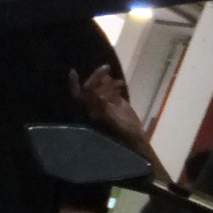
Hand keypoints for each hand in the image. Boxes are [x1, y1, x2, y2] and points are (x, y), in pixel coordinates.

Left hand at [69, 67, 168, 184]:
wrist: (138, 144)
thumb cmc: (128, 137)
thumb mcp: (116, 123)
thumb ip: (104, 110)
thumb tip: (95, 95)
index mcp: (92, 114)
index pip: (80, 97)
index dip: (75, 85)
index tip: (74, 71)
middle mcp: (96, 109)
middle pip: (90, 89)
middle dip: (96, 78)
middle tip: (106, 67)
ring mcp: (105, 107)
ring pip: (100, 89)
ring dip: (106, 81)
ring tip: (117, 82)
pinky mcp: (115, 106)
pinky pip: (110, 92)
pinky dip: (114, 85)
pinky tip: (121, 84)